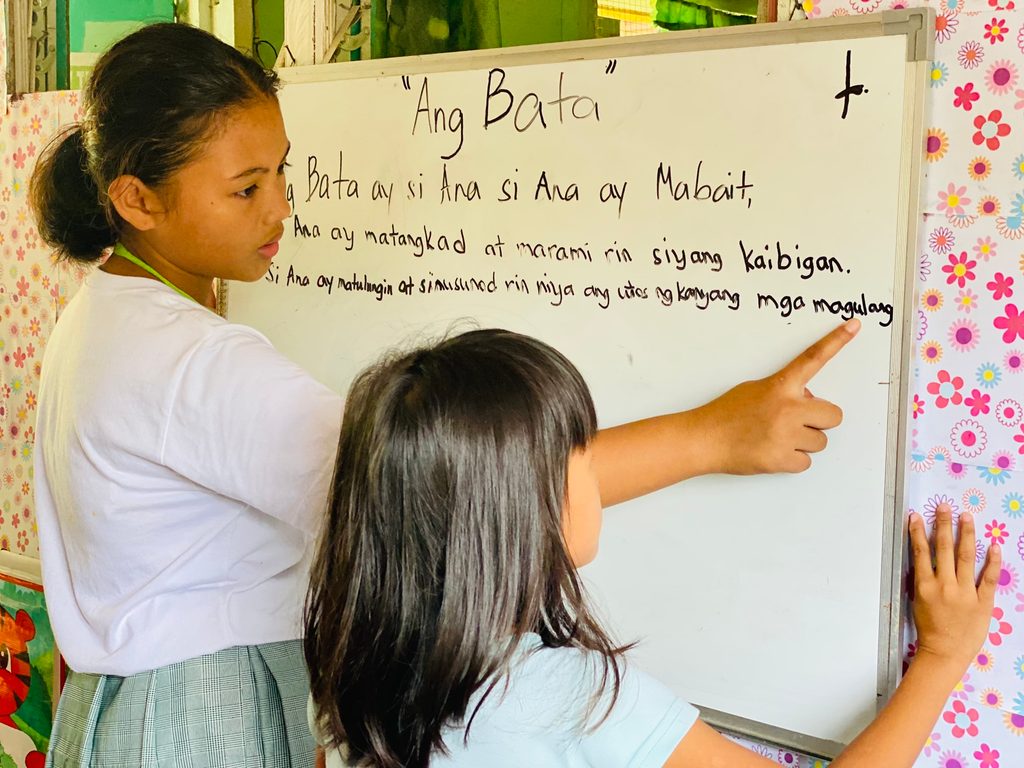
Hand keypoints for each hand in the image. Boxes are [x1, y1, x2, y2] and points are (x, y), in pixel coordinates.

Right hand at [697, 319, 858, 473]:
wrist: (703, 440)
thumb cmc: (725, 414)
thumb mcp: (755, 390)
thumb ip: (784, 392)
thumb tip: (808, 402)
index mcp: (780, 387)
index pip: (813, 358)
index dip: (836, 340)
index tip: (853, 325)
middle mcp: (787, 409)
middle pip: (834, 416)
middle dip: (819, 421)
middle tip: (797, 423)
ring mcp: (786, 435)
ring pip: (820, 442)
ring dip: (804, 442)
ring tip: (777, 438)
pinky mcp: (781, 459)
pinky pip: (805, 463)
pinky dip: (792, 460)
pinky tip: (772, 452)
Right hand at [911, 504, 999, 670]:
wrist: (945, 653)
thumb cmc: (930, 630)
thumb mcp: (918, 602)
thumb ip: (923, 581)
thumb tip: (925, 561)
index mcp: (925, 586)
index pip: (921, 552)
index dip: (918, 532)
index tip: (917, 516)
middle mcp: (945, 585)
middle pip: (944, 548)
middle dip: (943, 525)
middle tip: (944, 507)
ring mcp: (965, 592)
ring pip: (965, 557)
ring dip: (965, 535)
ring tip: (966, 517)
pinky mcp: (983, 602)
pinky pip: (988, 578)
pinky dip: (992, 561)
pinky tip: (994, 546)